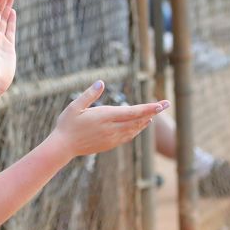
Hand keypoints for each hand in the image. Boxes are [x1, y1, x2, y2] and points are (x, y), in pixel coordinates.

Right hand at [50, 81, 167, 157]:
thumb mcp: (75, 106)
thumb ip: (89, 94)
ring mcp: (112, 138)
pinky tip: (140, 126)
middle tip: (166, 104)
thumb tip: (101, 82)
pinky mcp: (109, 144)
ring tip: (154, 114)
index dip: (148, 108)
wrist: (63, 147)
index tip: (161, 104)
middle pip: (137, 120)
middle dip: (153, 111)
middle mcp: (112, 128)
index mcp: (105, 117)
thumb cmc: (67, 125)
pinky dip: (137, 130)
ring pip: (134, 129)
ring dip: (145, 121)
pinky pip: (128, 136)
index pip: (132, 112)